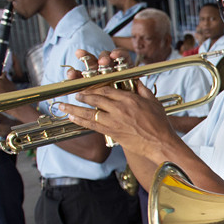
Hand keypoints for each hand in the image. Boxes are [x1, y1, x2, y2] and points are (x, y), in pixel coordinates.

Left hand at [59, 74, 176, 162]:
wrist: (160, 143)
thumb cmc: (159, 123)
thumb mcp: (153, 102)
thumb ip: (142, 90)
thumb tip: (136, 80)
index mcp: (128, 98)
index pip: (107, 89)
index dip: (94, 88)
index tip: (88, 87)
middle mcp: (118, 108)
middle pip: (95, 99)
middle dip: (82, 96)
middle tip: (74, 94)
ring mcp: (114, 121)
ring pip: (89, 112)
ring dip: (74, 108)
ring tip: (63, 105)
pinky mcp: (112, 132)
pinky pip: (92, 125)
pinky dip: (80, 121)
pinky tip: (72, 117)